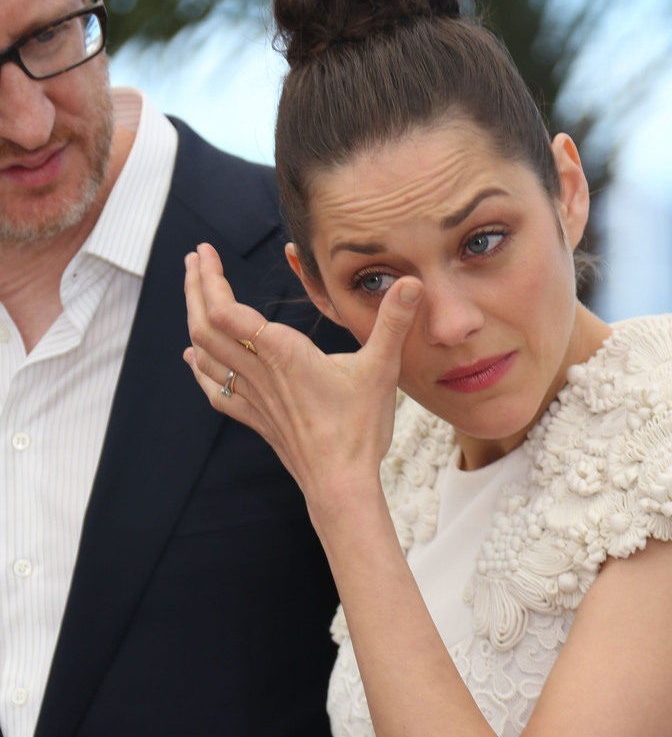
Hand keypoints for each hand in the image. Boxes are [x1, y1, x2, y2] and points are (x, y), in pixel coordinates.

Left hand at [184, 242, 420, 500]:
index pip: (226, 309)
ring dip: (193, 320)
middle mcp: (259, 372)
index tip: (204, 252)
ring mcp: (253, 397)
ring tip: (194, 294)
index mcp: (282, 353)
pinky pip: (215, 389)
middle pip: (205, 325)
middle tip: (193, 261)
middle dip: (195, 289)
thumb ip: (393, 322)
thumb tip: (412, 283)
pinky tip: (193, 358)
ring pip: (205, 354)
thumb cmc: (359, 429)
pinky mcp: (256, 418)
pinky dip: (199, 368)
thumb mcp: (381, 369)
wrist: (340, 483)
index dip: (209, 278)